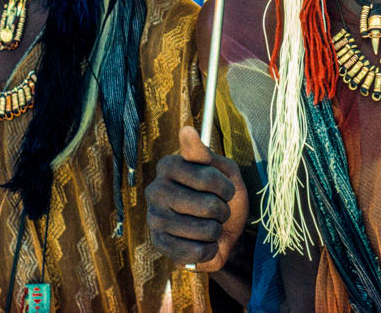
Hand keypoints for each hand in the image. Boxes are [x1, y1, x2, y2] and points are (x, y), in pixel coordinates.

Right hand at [146, 126, 247, 270]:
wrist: (225, 233)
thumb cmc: (223, 197)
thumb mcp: (224, 171)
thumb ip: (205, 154)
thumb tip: (186, 130)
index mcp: (168, 166)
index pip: (207, 177)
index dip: (225, 188)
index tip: (226, 190)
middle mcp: (155, 190)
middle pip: (207, 205)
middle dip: (222, 211)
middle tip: (218, 211)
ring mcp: (154, 218)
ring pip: (204, 230)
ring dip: (216, 231)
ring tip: (209, 226)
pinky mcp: (158, 244)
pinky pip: (195, 251)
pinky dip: (208, 249)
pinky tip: (202, 243)